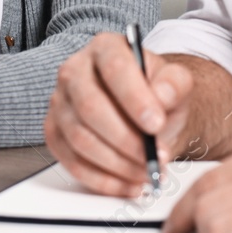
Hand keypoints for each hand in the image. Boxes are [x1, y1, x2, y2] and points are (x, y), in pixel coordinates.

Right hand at [44, 31, 194, 196]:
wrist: (146, 113)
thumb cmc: (158, 94)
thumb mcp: (176, 83)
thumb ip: (175, 84)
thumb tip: (162, 96)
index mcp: (105, 48)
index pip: (114, 68)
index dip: (134, 98)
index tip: (155, 124)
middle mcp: (74, 71)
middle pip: (90, 107)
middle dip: (126, 139)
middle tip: (155, 158)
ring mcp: (59, 103)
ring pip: (80, 139)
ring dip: (117, 164)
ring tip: (147, 172)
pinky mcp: (54, 134)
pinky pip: (72, 162)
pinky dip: (104, 180)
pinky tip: (129, 184)